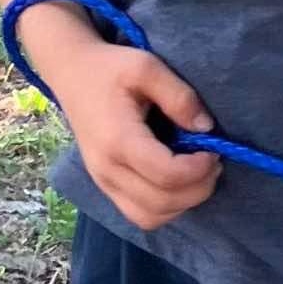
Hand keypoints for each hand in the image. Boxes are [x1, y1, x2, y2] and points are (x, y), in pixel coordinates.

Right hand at [23, 4, 220, 231]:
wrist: (70, 71)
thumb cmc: (108, 67)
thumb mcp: (146, 66)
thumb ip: (179, 96)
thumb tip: (206, 128)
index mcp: (117, 140)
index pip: (168, 175)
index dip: (200, 170)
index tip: (213, 150)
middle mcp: (106, 169)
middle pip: (163, 202)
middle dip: (199, 188)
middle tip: (211, 163)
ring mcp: (103, 182)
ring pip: (152, 217)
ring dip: (183, 203)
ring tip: (196, 175)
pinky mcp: (106, 186)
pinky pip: (141, 215)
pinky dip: (166, 208)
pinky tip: (177, 183)